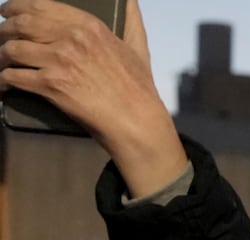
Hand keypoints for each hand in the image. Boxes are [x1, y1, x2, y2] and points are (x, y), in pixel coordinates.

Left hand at [0, 0, 185, 196]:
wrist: (138, 122)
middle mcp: (71, 38)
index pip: (38, 6)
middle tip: (1, 39)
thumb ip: (130, 18)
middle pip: (20, 25)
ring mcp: (59, 61)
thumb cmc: (139, 88)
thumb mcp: (137, 46)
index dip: (16, 7)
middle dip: (4, 31)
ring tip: (2, 64)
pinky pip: (13, 76)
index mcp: (88, 25)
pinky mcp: (51, 85)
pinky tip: (3, 86)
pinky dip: (3, 81)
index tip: (8, 13)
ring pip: (12, 49)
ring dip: (1, 57)